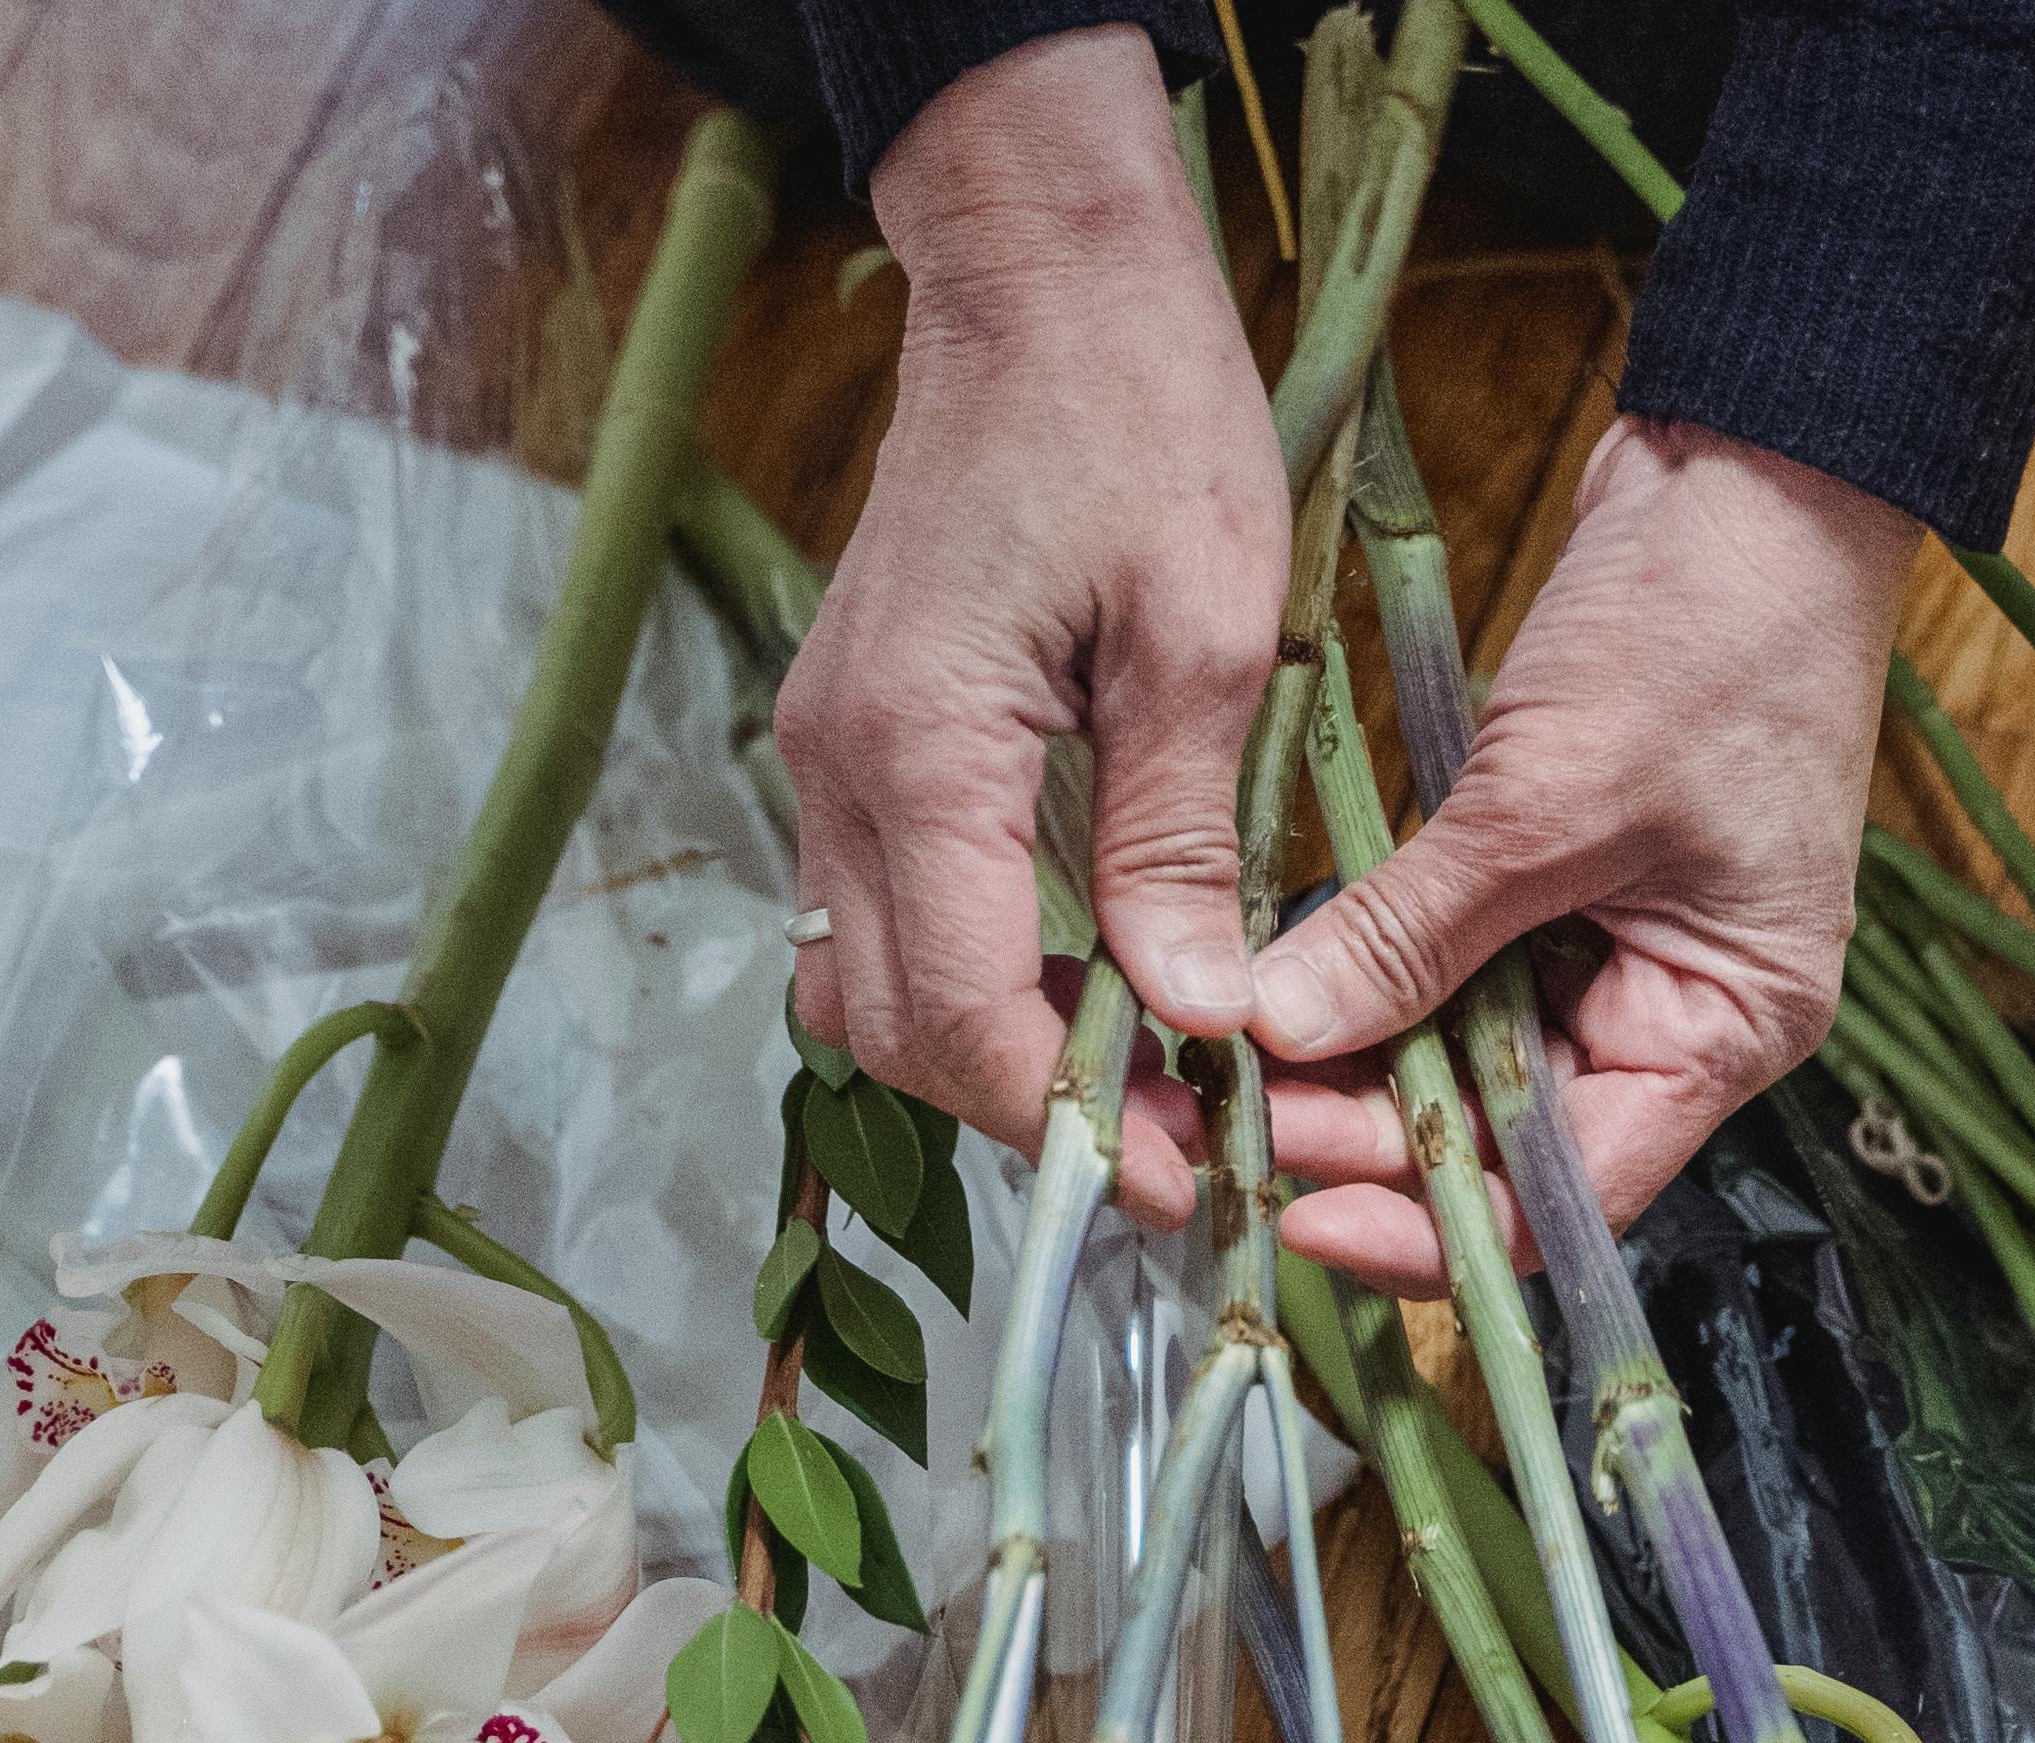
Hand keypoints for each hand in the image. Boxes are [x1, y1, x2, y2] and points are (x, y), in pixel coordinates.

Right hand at [775, 29, 1284, 1229]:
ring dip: (990, 1054)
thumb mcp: (1205, 637)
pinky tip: (1086, 975)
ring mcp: (829, 752)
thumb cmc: (1139, 418)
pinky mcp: (855, 731)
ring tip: (1141, 1075)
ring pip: (870, 983)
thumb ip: (1177, 841)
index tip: (1189, 1178)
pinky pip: (879, 908)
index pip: (964, 1021)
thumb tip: (1192, 1016)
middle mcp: (837, 772)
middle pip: (896, 1034)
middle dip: (1032, 1114)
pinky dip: (969, 974)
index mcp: (919, 757)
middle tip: (1183, 1142)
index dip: (1075, 1128)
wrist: (1040, 271)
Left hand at [1257, 417, 1918, 1293]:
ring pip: (1463, 1057)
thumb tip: (1281, 1032)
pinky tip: (1280, 972)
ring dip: (1357, 1060)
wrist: (1755, 464)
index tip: (1299, 1212)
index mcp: (1725, 1028)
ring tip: (1235, 1053)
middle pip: (1503, 1136)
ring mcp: (1618, 944)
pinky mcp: (1559, 876)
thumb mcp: (1550, 798)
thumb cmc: (1712, 628)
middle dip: (1369, 1135)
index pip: (1568, 1198)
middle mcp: (1677, 1012)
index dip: (1431, 1224)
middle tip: (1233, 1109)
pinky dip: (1373, 973)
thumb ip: (1415, 933)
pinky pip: (1454, 966)